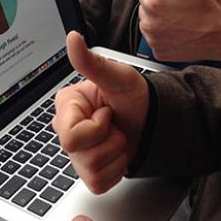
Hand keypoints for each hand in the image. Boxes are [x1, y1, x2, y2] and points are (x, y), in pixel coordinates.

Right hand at [53, 31, 148, 193]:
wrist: (153, 120)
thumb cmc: (135, 96)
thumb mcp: (117, 77)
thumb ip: (91, 61)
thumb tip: (72, 37)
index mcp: (67, 106)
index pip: (69, 135)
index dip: (96, 126)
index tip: (107, 112)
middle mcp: (67, 128)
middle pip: (78, 154)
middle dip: (107, 140)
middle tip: (114, 124)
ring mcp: (77, 152)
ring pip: (90, 170)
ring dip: (114, 154)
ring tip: (118, 136)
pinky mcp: (89, 171)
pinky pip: (98, 183)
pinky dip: (116, 170)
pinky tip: (117, 152)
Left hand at [138, 0, 220, 62]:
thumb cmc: (209, 6)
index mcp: (152, 4)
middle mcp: (148, 24)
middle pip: (145, 7)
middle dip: (159, 6)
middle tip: (181, 9)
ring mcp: (153, 40)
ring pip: (149, 23)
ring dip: (160, 21)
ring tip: (182, 21)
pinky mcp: (158, 53)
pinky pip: (155, 39)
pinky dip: (164, 37)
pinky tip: (180, 34)